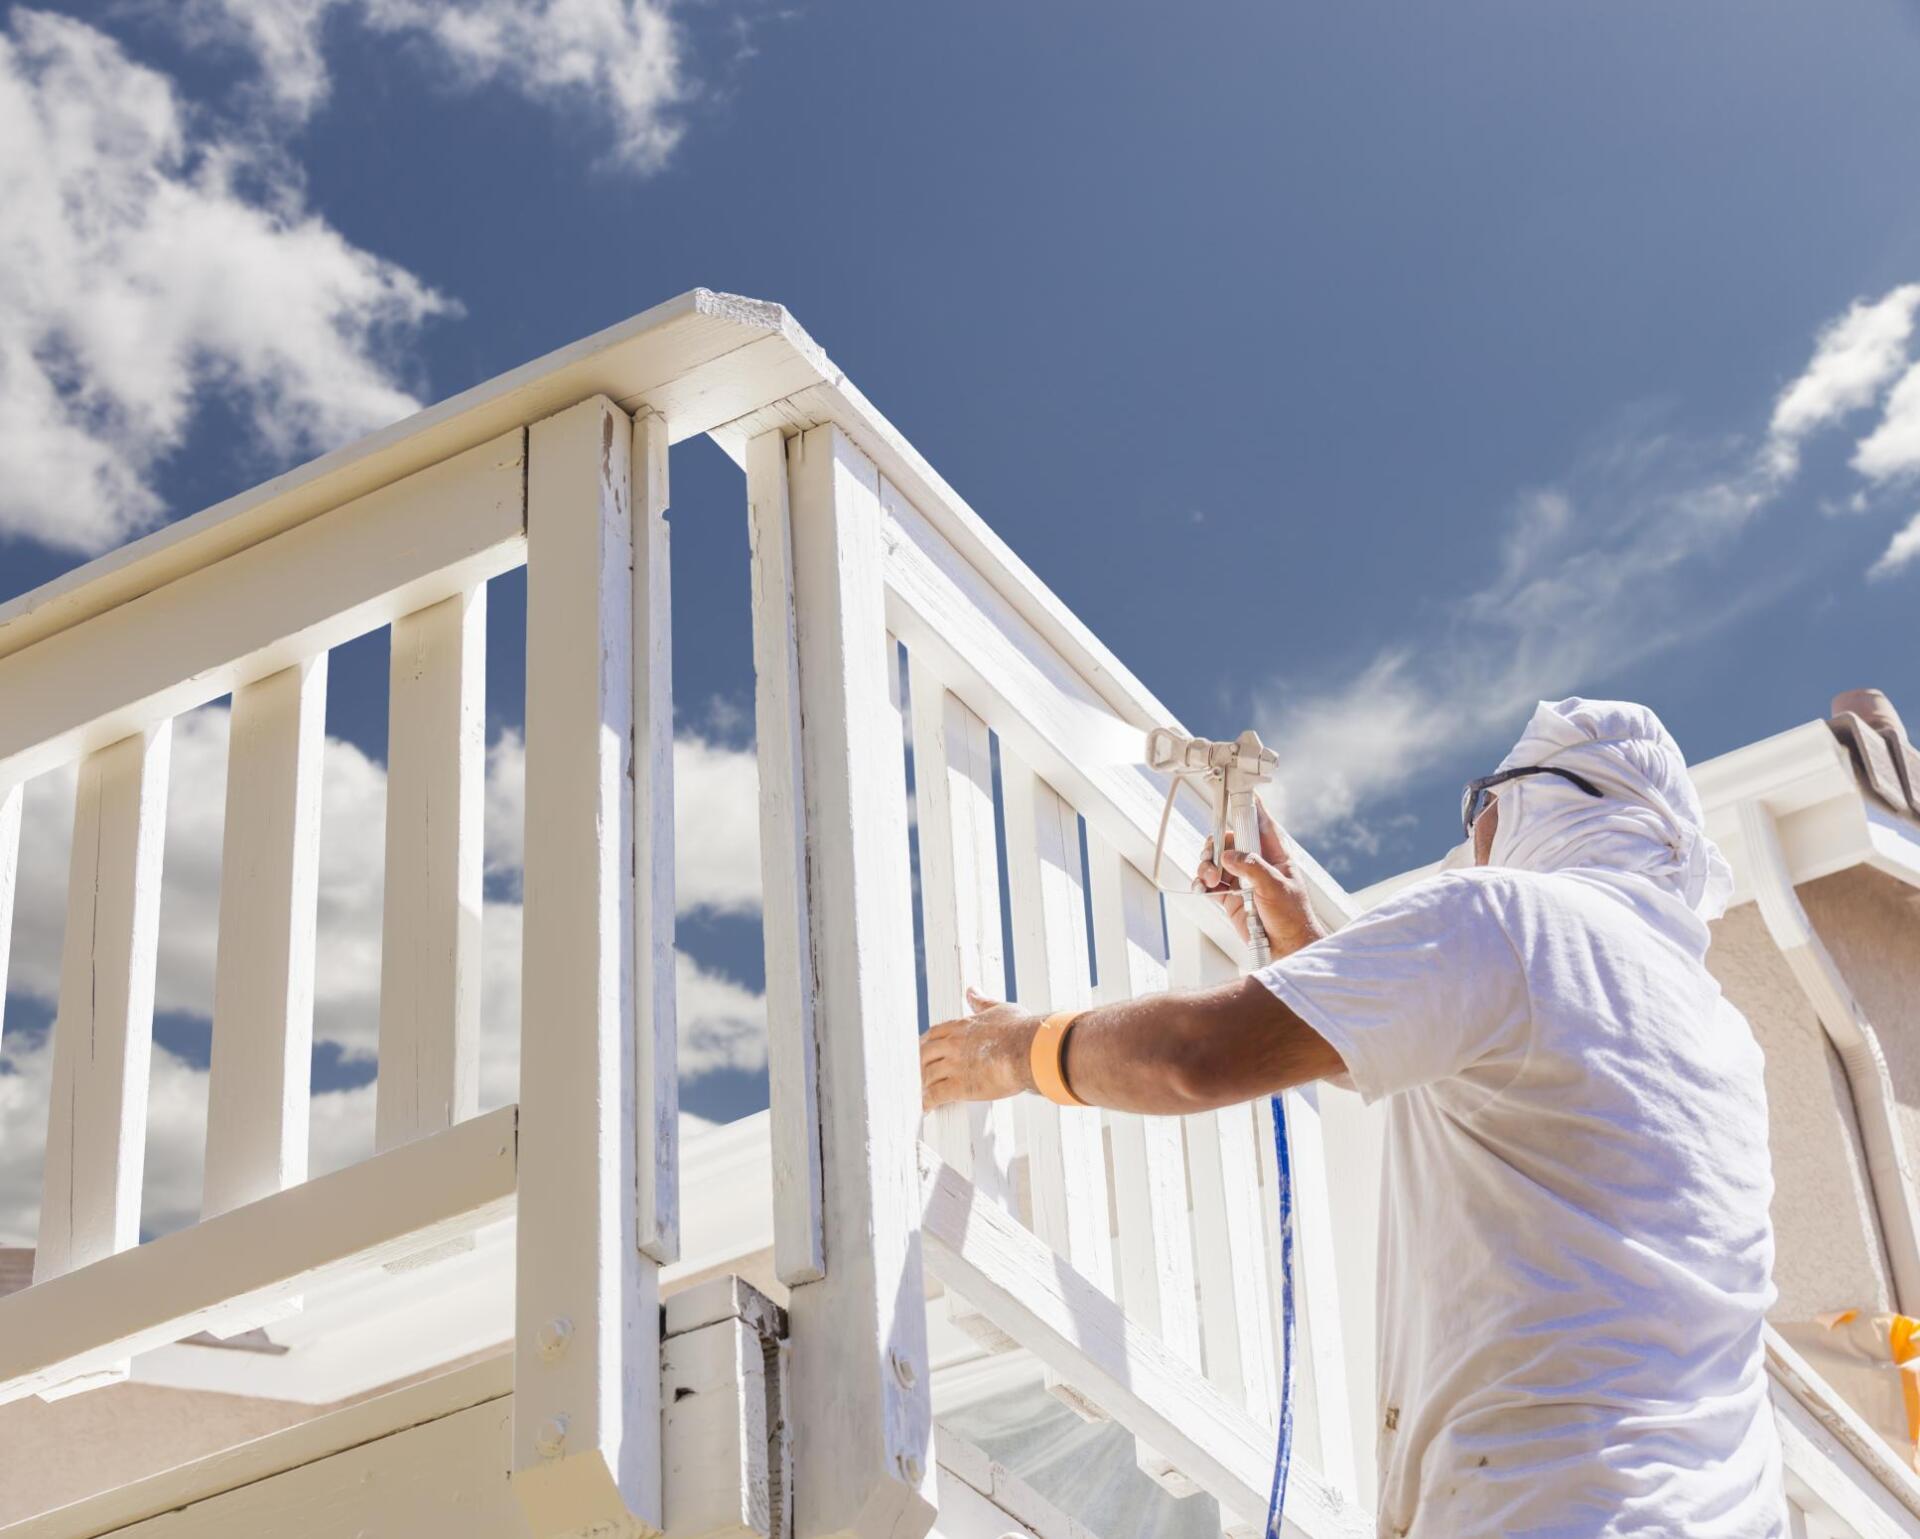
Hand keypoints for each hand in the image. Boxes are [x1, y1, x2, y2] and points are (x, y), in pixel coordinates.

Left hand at [921, 988, 1041, 1111]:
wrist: (1029, 1050)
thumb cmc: (1020, 1030)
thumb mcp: (999, 1009)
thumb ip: (982, 1002)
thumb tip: (972, 991)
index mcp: (960, 1026)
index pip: (932, 1034)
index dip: (925, 1044)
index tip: (923, 1051)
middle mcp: (952, 1045)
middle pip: (923, 1055)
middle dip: (919, 1065)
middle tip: (917, 1074)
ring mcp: (954, 1066)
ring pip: (927, 1075)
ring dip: (922, 1085)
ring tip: (918, 1093)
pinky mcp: (960, 1086)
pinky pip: (935, 1095)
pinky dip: (927, 1102)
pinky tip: (924, 1108)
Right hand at [1195, 797, 1326, 958]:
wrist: (1287, 949)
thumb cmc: (1293, 918)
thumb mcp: (1276, 888)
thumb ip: (1253, 868)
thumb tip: (1229, 856)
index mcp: (1275, 855)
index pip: (1261, 823)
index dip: (1249, 805)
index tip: (1235, 790)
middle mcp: (1257, 864)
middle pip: (1229, 840)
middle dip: (1216, 845)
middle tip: (1212, 857)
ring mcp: (1242, 880)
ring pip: (1216, 861)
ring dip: (1207, 867)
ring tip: (1210, 881)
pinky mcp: (1230, 897)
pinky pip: (1209, 883)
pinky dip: (1201, 883)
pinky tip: (1202, 888)